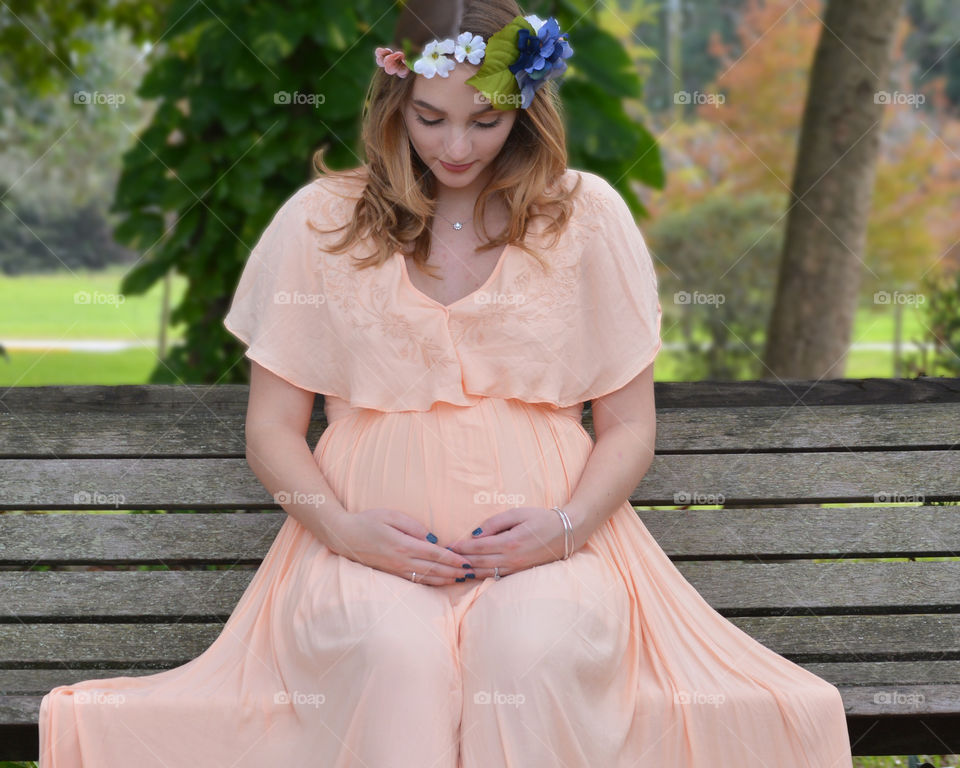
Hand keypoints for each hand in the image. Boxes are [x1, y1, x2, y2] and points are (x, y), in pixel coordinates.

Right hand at [323, 507, 475, 585]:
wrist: (344, 537)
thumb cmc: (368, 521)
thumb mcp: (391, 515)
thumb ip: (413, 526)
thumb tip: (432, 538)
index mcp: (402, 545)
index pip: (434, 554)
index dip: (452, 559)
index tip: (467, 561)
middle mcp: (401, 561)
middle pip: (434, 569)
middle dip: (454, 571)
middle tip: (472, 572)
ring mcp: (396, 570)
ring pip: (426, 578)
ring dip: (446, 579)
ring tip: (462, 578)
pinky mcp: (392, 574)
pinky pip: (416, 580)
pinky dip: (432, 582)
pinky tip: (442, 581)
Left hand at [446, 506, 570, 579]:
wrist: (567, 533)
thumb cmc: (541, 519)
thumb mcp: (517, 513)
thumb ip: (494, 522)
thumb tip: (475, 534)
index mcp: (509, 542)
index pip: (477, 547)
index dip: (460, 548)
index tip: (447, 546)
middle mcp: (511, 558)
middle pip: (478, 563)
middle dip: (459, 561)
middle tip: (443, 559)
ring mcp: (516, 568)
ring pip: (485, 573)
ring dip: (467, 572)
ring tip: (451, 569)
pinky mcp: (519, 572)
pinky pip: (496, 576)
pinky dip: (480, 575)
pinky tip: (470, 574)